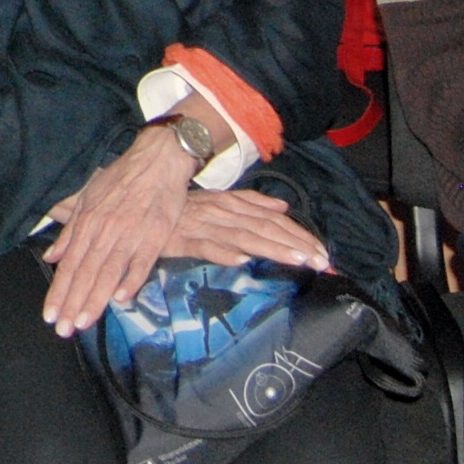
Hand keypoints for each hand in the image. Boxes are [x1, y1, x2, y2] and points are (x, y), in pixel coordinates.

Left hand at [40, 123, 202, 336]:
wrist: (157, 161)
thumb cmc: (121, 181)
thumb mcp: (88, 201)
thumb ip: (71, 232)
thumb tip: (52, 257)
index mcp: (87, 224)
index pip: (69, 265)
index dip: (59, 292)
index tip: (50, 315)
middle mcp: (104, 232)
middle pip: (85, 273)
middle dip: (72, 304)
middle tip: (63, 330)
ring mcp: (129, 234)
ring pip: (108, 272)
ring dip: (95, 299)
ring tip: (83, 323)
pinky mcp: (154, 235)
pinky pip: (141, 261)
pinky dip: (131, 280)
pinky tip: (121, 299)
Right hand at [166, 187, 331, 272]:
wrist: (140, 206)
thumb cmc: (182, 209)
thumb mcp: (218, 200)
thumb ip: (250, 203)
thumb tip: (282, 208)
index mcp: (232, 204)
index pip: (273, 220)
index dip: (299, 235)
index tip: (323, 253)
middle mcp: (223, 212)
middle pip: (266, 228)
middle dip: (296, 245)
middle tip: (323, 262)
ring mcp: (204, 226)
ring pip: (244, 237)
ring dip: (272, 248)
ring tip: (298, 260)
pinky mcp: (183, 240)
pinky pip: (206, 246)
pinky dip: (224, 252)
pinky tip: (242, 260)